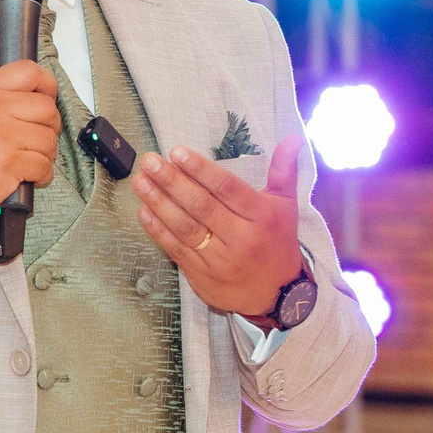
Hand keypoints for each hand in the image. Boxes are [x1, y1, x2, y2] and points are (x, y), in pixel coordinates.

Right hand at [0, 62, 61, 229]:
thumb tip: (33, 95)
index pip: (28, 72)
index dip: (47, 85)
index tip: (48, 97)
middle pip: (47, 108)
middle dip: (50, 127)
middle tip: (38, 140)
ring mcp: (1, 137)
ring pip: (48, 140)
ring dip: (45, 155)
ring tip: (28, 161)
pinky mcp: (7, 165)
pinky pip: (44, 166)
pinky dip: (42, 175)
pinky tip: (29, 177)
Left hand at [130, 136, 304, 319]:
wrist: (278, 295)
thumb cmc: (278, 242)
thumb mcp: (286, 206)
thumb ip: (284, 171)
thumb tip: (293, 138)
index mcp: (261, 216)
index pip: (226, 188)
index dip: (200, 169)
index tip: (176, 152)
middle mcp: (240, 237)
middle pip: (201, 205)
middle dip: (172, 181)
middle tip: (150, 161)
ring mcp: (220, 259)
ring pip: (185, 227)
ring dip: (159, 203)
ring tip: (140, 182)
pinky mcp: (203, 275)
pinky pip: (177, 250)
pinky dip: (158, 231)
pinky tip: (143, 212)